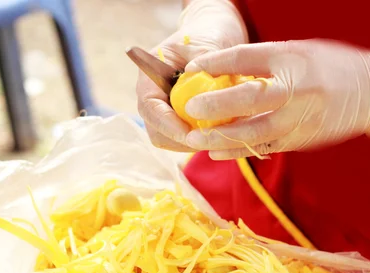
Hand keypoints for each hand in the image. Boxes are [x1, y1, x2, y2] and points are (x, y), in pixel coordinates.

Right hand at [136, 0, 247, 151]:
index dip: (168, 125)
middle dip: (181, 139)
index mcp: (150, 75)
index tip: (191, 134)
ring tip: (217, 135)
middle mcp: (152, 96)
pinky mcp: (177, 118)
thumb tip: (208, 94)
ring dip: (191, 142)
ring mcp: (163, 109)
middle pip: (156, 131)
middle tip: (211, 139)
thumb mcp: (207, 46)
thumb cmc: (206, 35)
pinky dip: (199, 139)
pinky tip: (218, 132)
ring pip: (169, 139)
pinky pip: (183, 138)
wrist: (211, 34)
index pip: (150, 108)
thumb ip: (206, 69)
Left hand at [183, 40, 369, 159]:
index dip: (215, 64)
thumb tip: (219, 70)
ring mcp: (300, 122)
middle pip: (248, 102)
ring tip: (196, 140)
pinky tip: (218, 151)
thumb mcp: (296, 51)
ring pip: (254, 134)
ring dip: (222, 138)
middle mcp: (296, 94)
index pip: (246, 61)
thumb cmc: (331, 66)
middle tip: (190, 112)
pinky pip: (265, 148)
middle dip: (216, 108)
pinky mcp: (300, 141)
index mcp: (294, 64)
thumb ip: (260, 61)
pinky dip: (240, 151)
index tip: (192, 69)